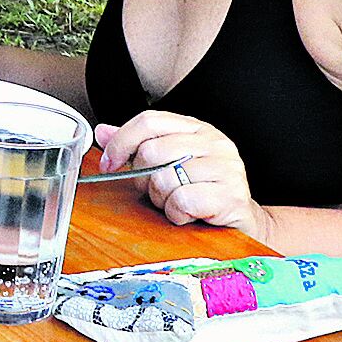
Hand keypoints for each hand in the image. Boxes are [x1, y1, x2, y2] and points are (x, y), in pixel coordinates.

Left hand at [94, 109, 270, 239]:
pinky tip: (187, 214)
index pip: (149, 121)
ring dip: (160, 200)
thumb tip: (102, 132)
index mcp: (196, 128)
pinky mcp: (232, 195)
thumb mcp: (165, 164)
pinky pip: (183, 201)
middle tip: (154, 192)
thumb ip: (135, 147)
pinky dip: (176, 214)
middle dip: (143, 179)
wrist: (239, 221)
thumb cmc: (199, 191)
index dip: (121, 142)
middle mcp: (214, 142)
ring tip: (175, 203)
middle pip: (152, 151)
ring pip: (165, 179)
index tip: (108, 164)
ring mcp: (226, 167)